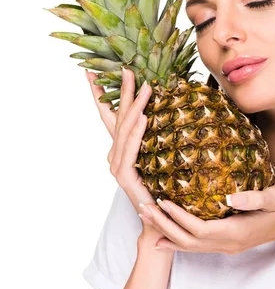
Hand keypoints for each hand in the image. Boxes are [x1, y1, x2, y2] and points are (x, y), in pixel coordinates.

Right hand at [86, 68, 162, 238]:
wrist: (157, 220)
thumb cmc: (159, 188)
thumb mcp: (157, 156)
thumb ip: (155, 136)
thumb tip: (167, 111)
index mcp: (120, 147)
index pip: (109, 115)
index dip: (100, 94)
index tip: (92, 72)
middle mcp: (114, 153)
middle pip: (118, 116)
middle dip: (121, 90)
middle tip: (127, 68)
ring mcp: (116, 163)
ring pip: (126, 128)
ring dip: (135, 104)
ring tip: (144, 85)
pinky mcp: (122, 174)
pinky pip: (131, 147)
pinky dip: (137, 131)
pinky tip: (143, 116)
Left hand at [138, 183, 274, 253]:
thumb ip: (253, 198)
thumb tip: (229, 197)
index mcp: (236, 232)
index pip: (199, 229)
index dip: (178, 217)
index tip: (161, 201)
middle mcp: (227, 243)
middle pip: (188, 241)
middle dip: (164, 226)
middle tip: (143, 207)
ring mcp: (226, 245)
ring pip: (189, 245)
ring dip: (166, 232)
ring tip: (146, 217)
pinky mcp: (226, 240)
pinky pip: (196, 245)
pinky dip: (177, 240)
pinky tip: (163, 236)